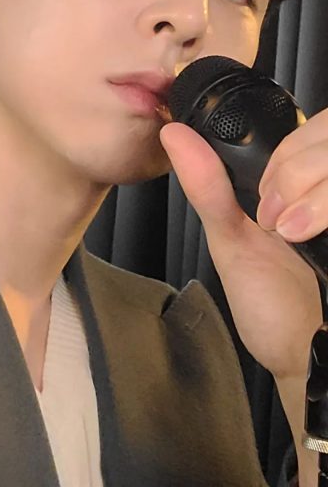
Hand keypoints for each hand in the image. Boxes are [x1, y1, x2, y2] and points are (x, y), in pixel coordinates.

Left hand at [160, 114, 324, 380]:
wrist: (306, 357)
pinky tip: (308, 233)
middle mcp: (326, 189)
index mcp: (303, 184)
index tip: (266, 197)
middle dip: (295, 176)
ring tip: (291, 235)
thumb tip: (174, 134)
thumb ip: (208, 187)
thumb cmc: (269, 303)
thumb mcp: (230, 240)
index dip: (288, 152)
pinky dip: (323, 206)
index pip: (313, 128)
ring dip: (313, 195)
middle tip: (278, 224)